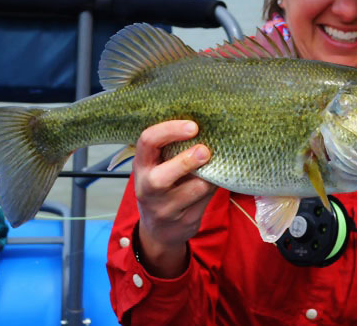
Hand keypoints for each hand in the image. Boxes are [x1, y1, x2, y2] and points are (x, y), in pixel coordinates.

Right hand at [134, 120, 216, 277]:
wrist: (159, 230)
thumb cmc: (162, 188)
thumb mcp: (159, 167)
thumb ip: (174, 150)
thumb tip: (207, 130)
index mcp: (142, 166)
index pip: (147, 142)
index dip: (170, 130)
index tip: (193, 126)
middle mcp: (147, 189)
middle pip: (162, 177)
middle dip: (187, 161)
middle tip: (205, 150)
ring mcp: (164, 209)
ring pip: (194, 189)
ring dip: (209, 176)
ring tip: (214, 166)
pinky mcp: (185, 222)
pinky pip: (206, 200)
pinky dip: (213, 188)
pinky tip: (214, 182)